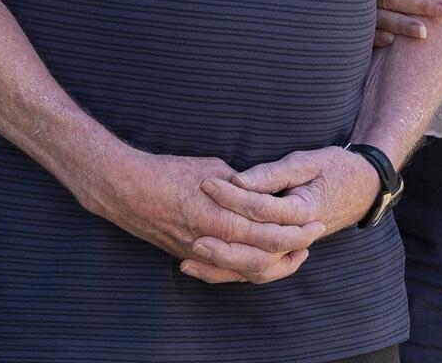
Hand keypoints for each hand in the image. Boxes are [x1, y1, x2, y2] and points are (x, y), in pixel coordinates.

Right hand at [97, 149, 325, 284]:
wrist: (125, 190)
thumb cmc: (168, 172)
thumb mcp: (212, 168)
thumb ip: (242, 185)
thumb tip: (264, 191)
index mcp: (221, 218)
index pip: (270, 233)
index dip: (296, 230)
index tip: (316, 222)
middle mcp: (212, 243)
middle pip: (263, 257)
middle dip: (292, 248)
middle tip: (313, 238)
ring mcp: (199, 254)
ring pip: (245, 271)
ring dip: (273, 264)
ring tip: (294, 254)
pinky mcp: (189, 257)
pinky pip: (224, 272)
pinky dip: (246, 270)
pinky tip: (261, 263)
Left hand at [185, 147, 381, 281]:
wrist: (363, 188)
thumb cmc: (335, 168)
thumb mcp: (307, 161)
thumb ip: (272, 174)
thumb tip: (238, 180)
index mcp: (304, 211)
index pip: (260, 208)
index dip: (231, 196)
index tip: (205, 183)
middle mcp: (297, 238)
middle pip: (255, 251)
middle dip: (220, 244)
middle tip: (191, 235)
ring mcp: (291, 250)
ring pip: (254, 269)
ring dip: (221, 266)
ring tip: (189, 259)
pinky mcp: (284, 254)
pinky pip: (255, 271)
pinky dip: (230, 272)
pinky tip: (204, 267)